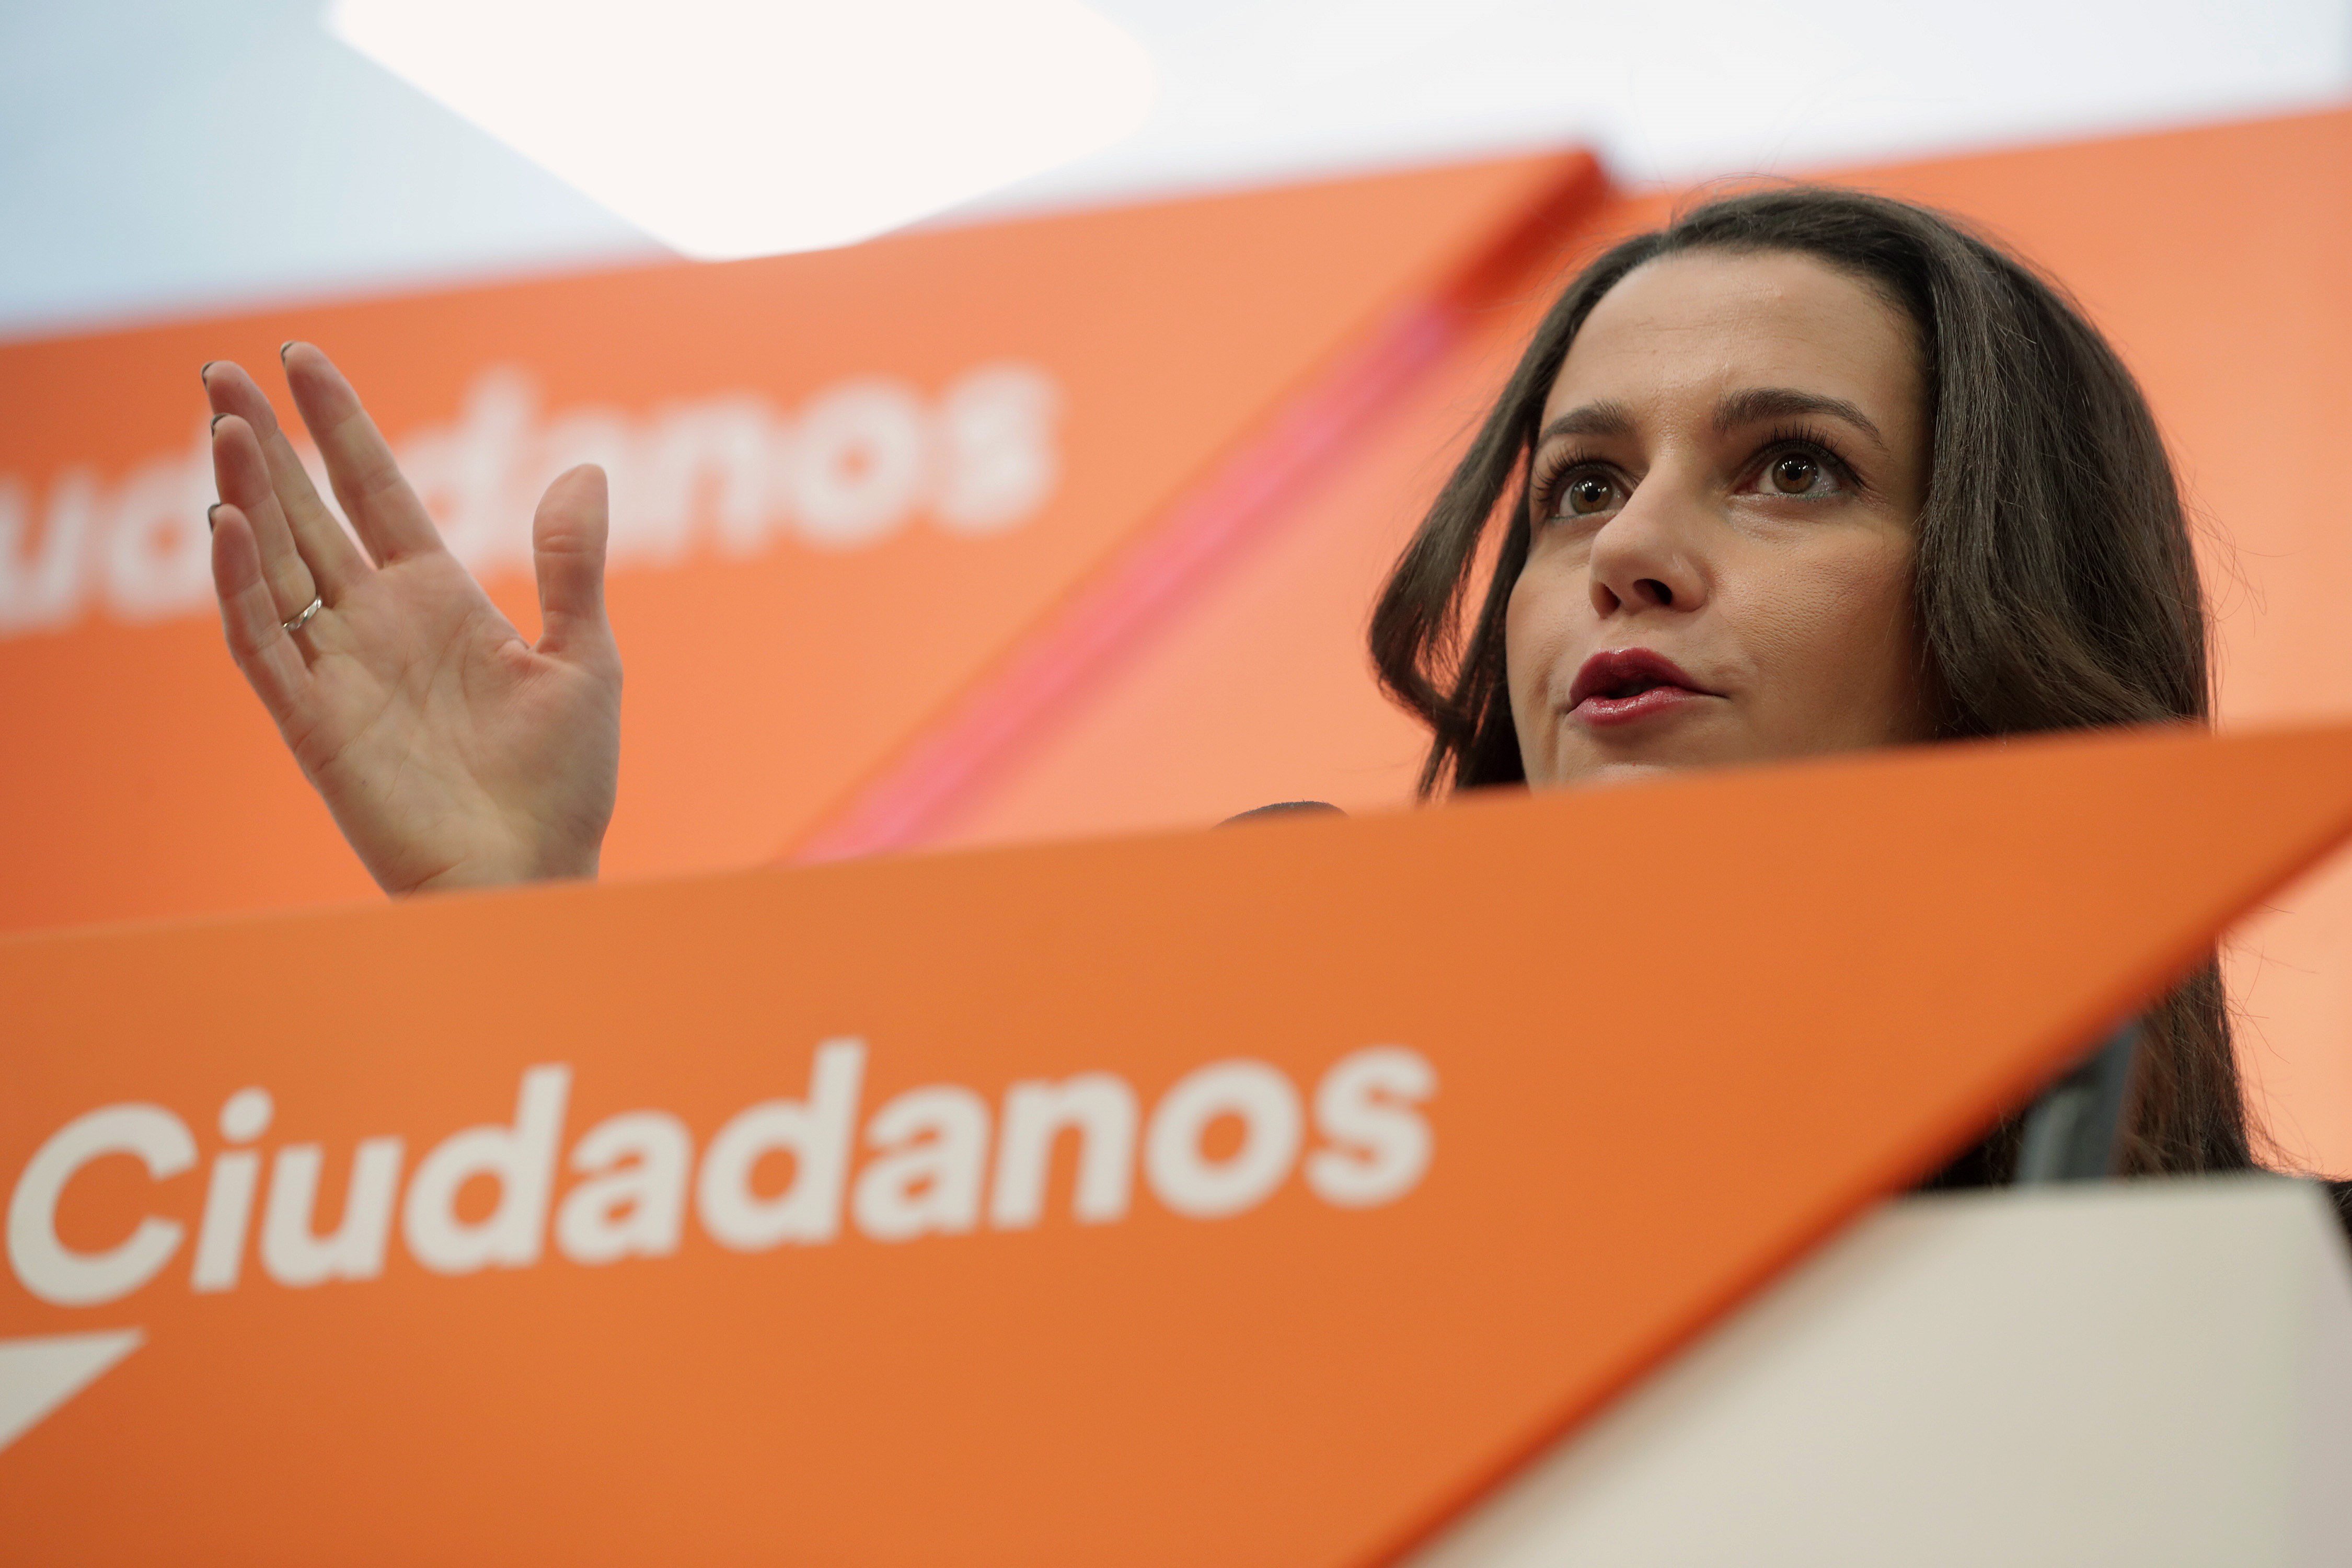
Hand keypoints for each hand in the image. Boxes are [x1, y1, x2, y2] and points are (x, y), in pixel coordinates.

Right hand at [202, 344, 621, 894]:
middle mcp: (378, 625)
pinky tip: (228, 523)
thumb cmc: (564, 784)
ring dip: (243, 493)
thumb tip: (582, 469)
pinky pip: (262, 642)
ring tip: (221, 424)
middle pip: (307, 513)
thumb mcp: (585, 660)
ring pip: (274, 563)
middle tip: (219, 370)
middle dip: (263, 441)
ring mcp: (340, 669)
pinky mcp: (313, 721)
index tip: (302, 357)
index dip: (339, 426)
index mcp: (439, 601)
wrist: (538, 876)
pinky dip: (240, 583)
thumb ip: (572, 567)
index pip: (373, 491)